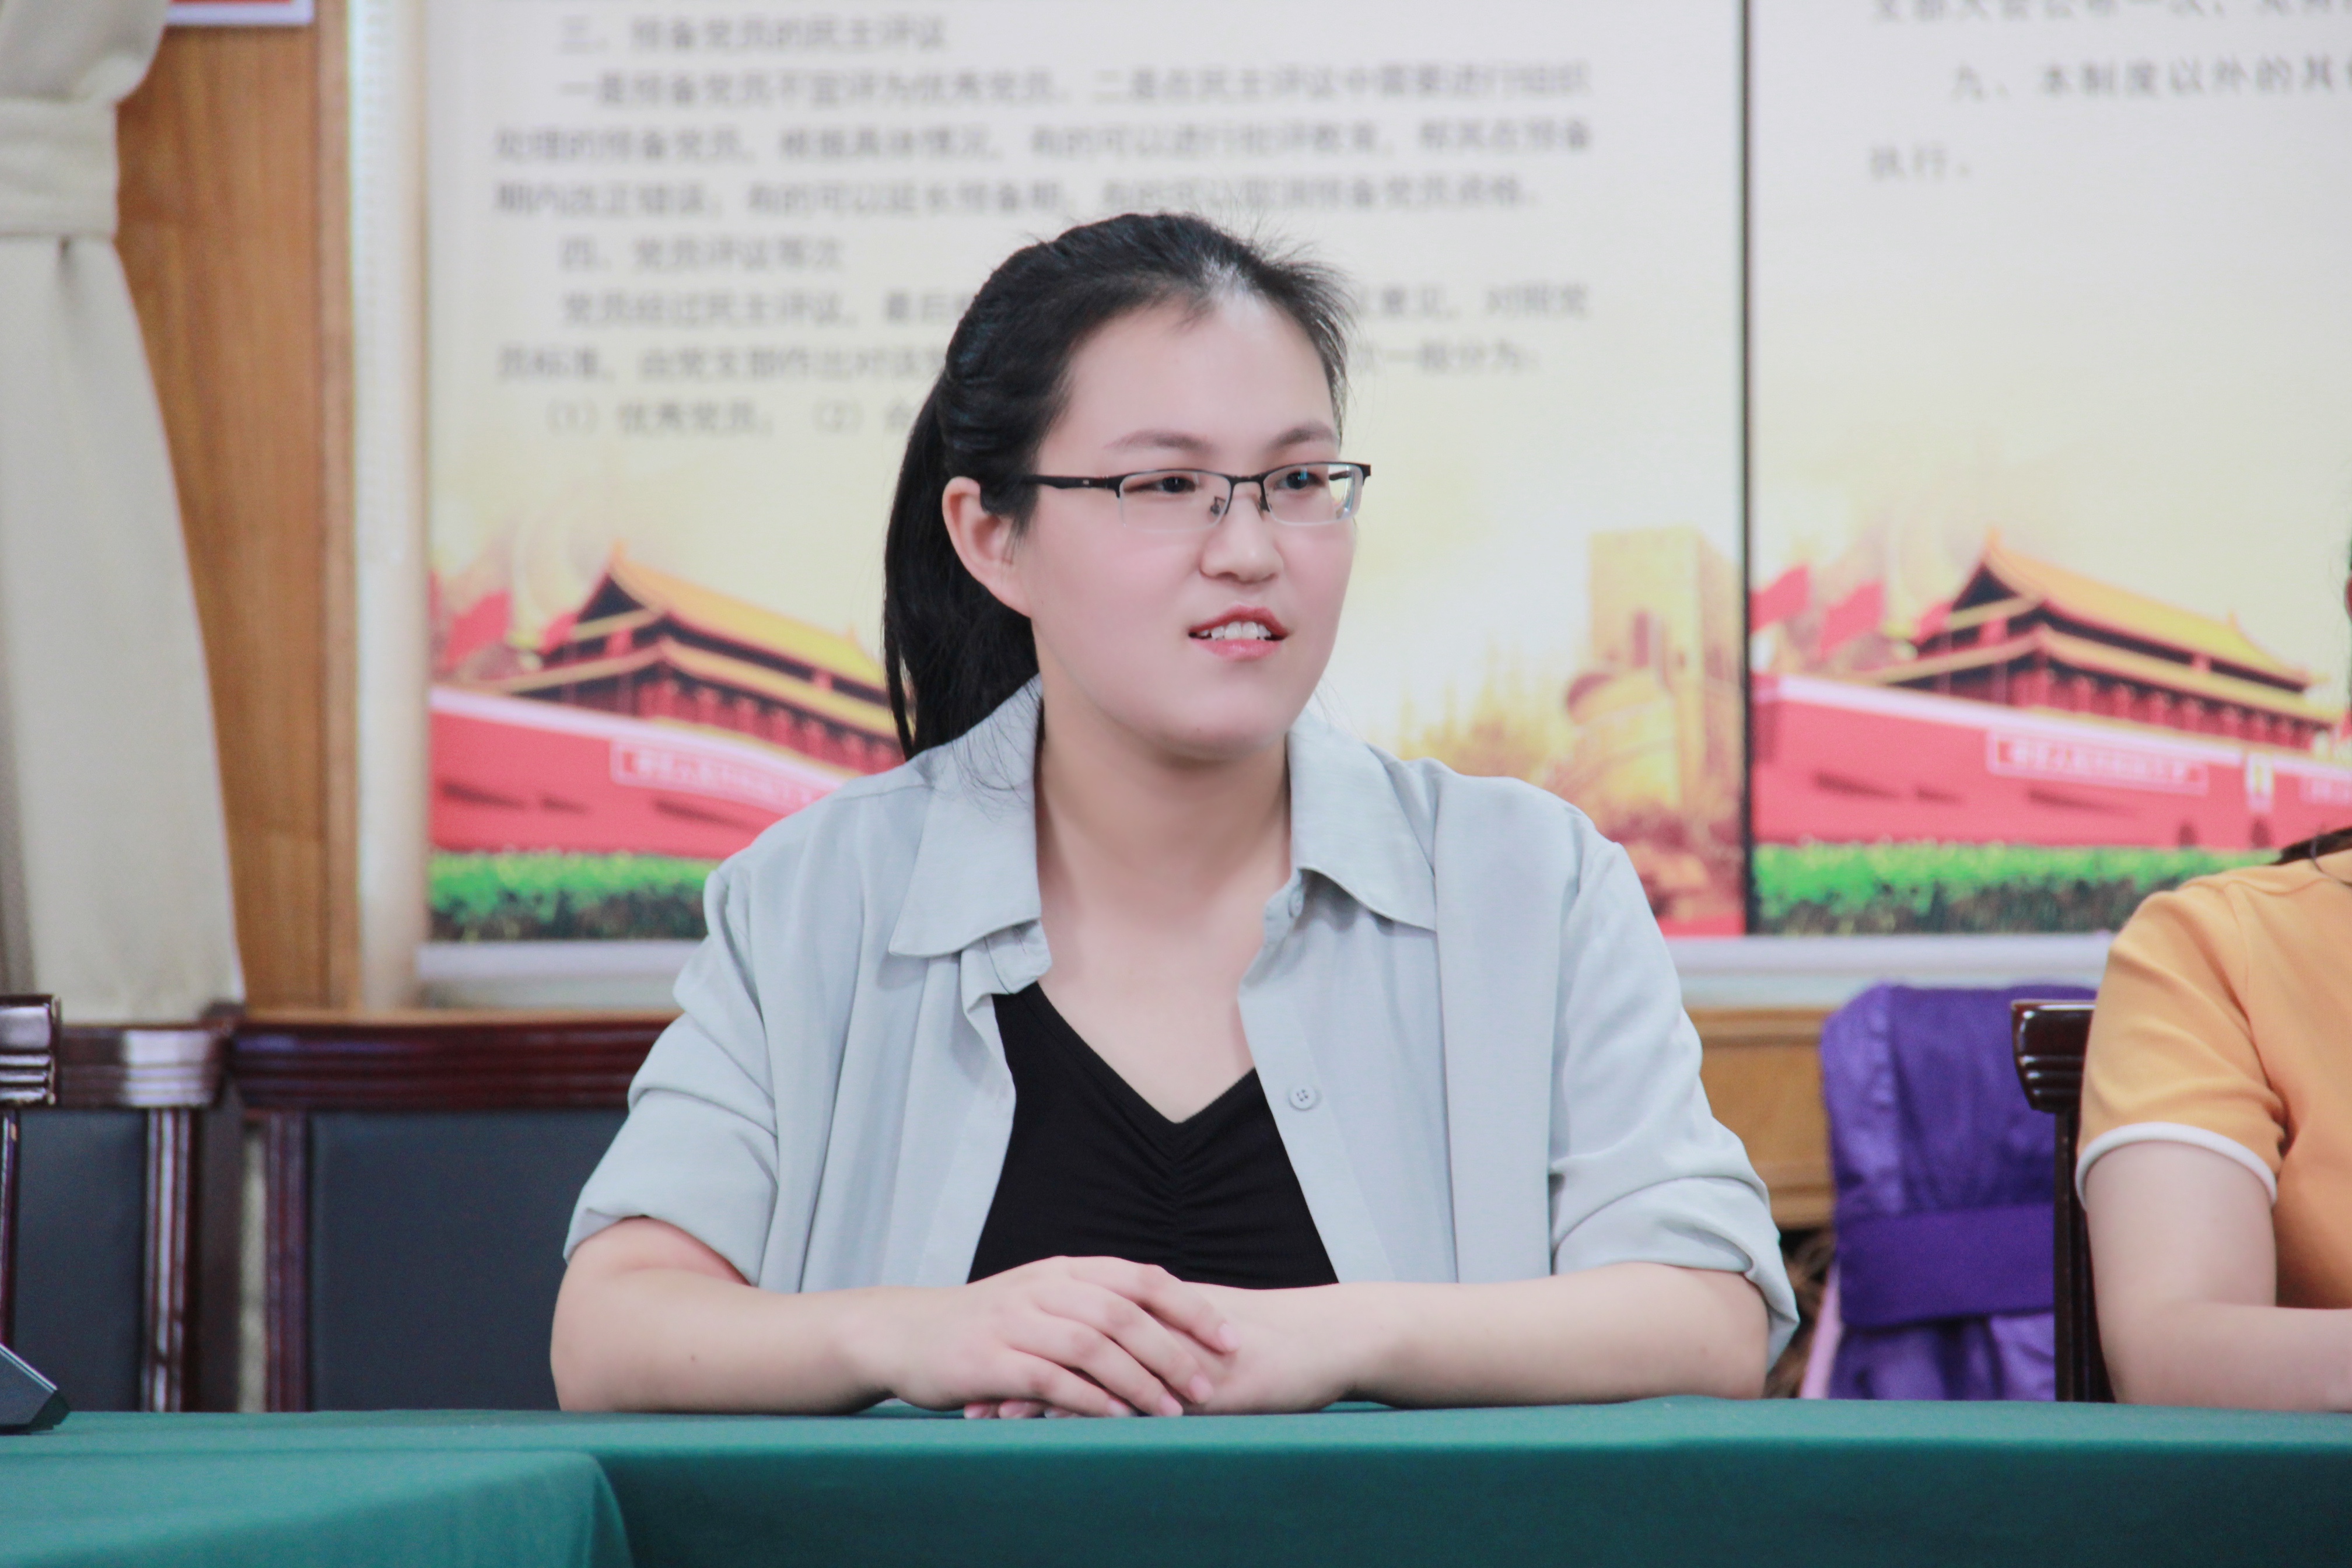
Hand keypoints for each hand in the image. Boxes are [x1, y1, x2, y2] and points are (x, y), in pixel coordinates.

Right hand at [848, 1257, 1237, 1417]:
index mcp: (1066, 1270)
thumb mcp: (1043, 1299)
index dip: (1191, 1307)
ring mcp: (1017, 1320)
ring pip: (1093, 1344)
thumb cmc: (987, 1323)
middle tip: (1209, 1387)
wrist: (908, 1333)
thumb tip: (1165, 1328)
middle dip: (1174, 1350)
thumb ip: (1095, 1305)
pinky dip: (1089, 1398)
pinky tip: (1117, 1418)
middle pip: (1125, 1312)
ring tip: (1173, 1412)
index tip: (1231, 1339)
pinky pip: (1051, 1377)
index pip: (1142, 1278)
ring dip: (1139, 1379)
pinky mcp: (992, 1358)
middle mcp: (1045, 1287)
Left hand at [970, 1283, 1377, 1417]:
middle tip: (971, 1404)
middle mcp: (1157, 1330)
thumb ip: (1172, 1350)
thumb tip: (1136, 1373)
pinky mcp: (1202, 1385)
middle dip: (1021, 1374)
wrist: (1334, 1338)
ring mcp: (1177, 1356)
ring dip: (1044, 1399)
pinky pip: (1143, 1404)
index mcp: (1156, 1316)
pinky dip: (1099, 1421)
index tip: (986, 1372)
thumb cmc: (1280, 1346)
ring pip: (1097, 1374)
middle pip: (1072, 1348)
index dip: (1032, 1351)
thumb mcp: (1214, 1341)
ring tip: (994, 1423)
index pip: (1078, 1329)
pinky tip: (1066, 1442)